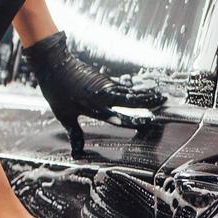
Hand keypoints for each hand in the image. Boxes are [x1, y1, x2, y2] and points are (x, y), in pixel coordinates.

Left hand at [20, 30, 163, 155]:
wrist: (54, 63)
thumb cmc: (57, 91)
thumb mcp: (64, 115)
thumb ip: (75, 134)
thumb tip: (76, 154)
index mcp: (94, 107)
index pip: (118, 116)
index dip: (134, 120)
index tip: (148, 121)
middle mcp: (103, 96)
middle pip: (131, 100)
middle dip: (148, 102)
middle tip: (164, 102)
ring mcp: (105, 86)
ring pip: (130, 92)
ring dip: (146, 95)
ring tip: (160, 96)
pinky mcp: (105, 80)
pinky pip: (124, 87)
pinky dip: (136, 91)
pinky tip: (144, 93)